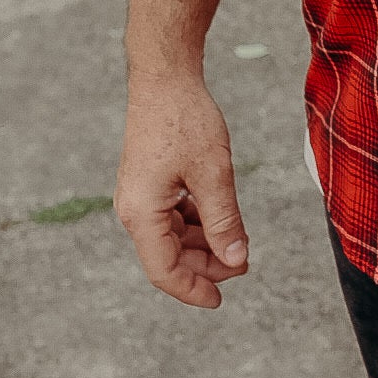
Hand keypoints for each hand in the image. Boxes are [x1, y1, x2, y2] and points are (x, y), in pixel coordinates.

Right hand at [115, 75, 249, 308]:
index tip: (221, 300)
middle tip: (243, 263)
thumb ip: (224, 221)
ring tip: (237, 242)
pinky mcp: (148, 182)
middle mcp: (134, 210)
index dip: (194, 290)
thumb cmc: (185, 120)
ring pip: (171, 236)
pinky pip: (171, 216)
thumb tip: (236, 260)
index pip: (165, 271)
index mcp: (142, 214)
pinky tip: (219, 217)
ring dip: (203, 244)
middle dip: (206, 264)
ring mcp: (139, 195)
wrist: (165, 77)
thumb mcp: (213, 173)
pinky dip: (196, 222)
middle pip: (168, 256)